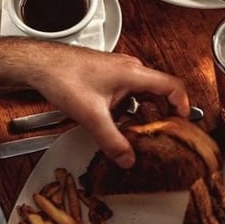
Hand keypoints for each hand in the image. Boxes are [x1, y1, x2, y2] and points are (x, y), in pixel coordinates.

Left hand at [25, 46, 189, 167]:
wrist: (40, 64)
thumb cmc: (64, 77)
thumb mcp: (91, 116)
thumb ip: (112, 141)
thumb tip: (127, 158)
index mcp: (134, 74)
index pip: (172, 85)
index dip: (183, 103)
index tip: (184, 121)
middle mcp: (130, 69)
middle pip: (159, 91)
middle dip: (163, 113)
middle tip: (162, 133)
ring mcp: (119, 71)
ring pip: (143, 93)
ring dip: (144, 112)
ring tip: (140, 132)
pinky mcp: (108, 76)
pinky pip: (129, 93)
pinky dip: (130, 108)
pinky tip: (118, 123)